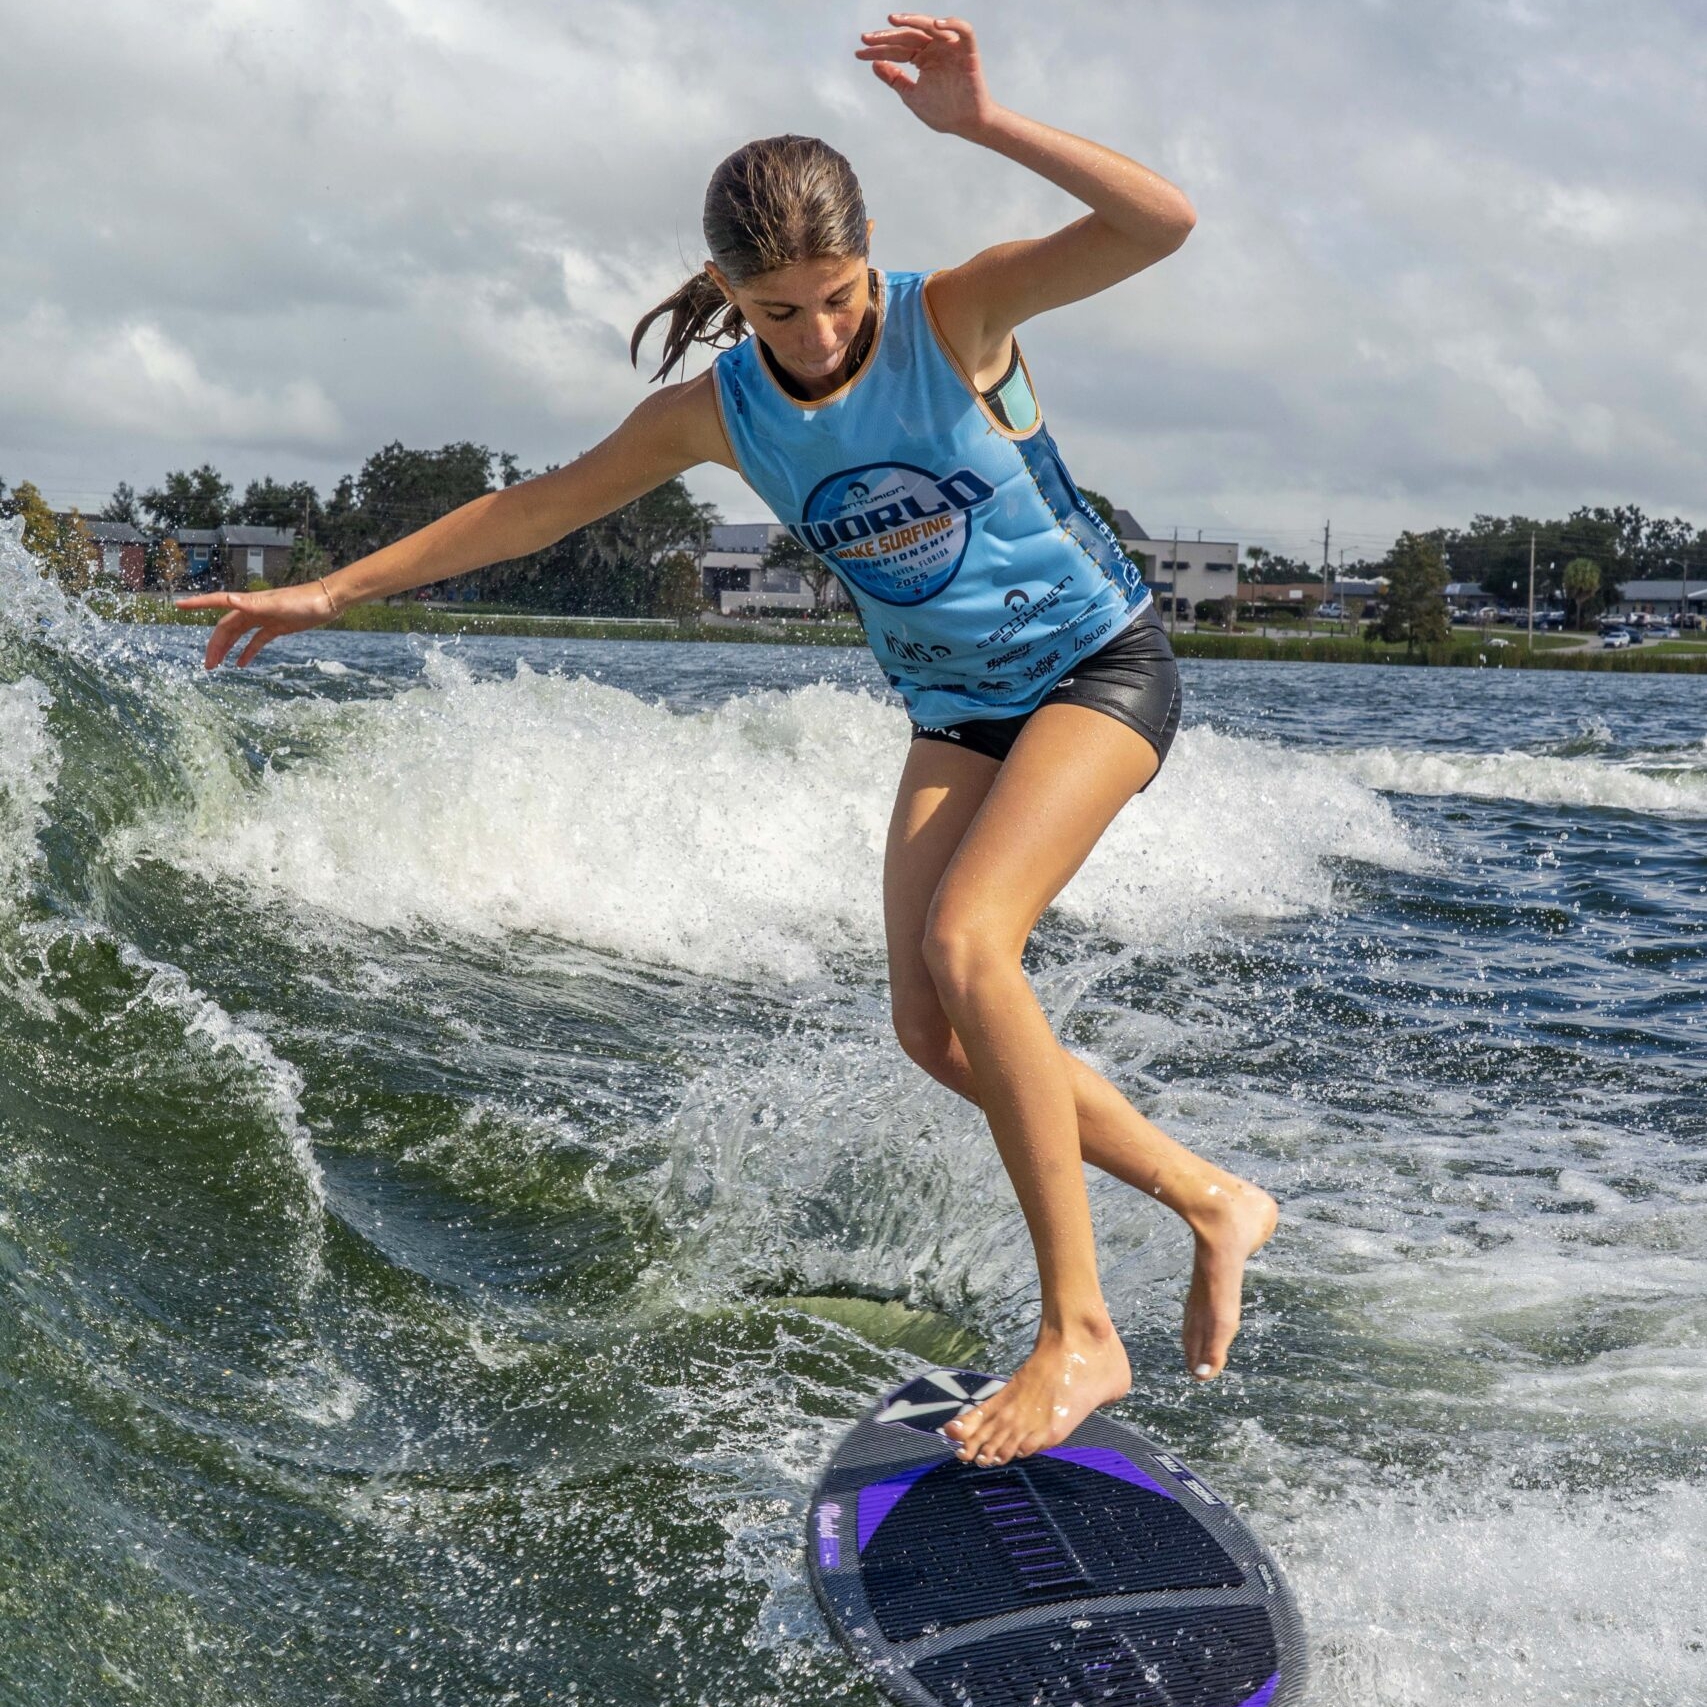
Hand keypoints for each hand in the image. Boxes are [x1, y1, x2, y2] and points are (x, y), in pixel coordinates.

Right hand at [175, 580, 338, 669]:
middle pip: (226, 628)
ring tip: (217, 667)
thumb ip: (254, 604)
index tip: (178, 606)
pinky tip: (241, 664)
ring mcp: (264, 618)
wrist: (329, 601)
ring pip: (238, 636)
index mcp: (249, 603)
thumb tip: (229, 599)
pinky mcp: (277, 627)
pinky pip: (256, 641)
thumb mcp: (278, 604)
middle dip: (214, 645)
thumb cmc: (304, 601)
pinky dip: (248, 652)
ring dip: (227, 650)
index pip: (217, 602)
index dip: (197, 604)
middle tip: (207, 665)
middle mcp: (252, 609)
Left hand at [856, 14, 997, 137]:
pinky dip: (953, 24)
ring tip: (892, 21)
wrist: (966, 124)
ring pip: (931, 26)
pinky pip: (964, 30)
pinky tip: (935, 24)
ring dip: (913, 21)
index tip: (859, 53)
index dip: (878, 50)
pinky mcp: (968, 51)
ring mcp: (951, 48)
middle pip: (908, 36)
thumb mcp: (912, 95)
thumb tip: (874, 64)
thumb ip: (895, 79)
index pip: (897, 49)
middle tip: (867, 38)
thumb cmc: (943, 112)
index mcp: (921, 58)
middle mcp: (934, 49)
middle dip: (887, 36)